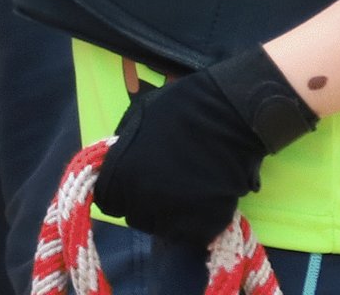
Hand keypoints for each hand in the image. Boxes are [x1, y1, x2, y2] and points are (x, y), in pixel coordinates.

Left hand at [95, 47, 314, 249]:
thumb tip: (118, 163)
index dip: (121, 191)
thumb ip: (123, 147)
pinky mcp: (203, 226)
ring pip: (162, 227)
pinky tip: (204, 196)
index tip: (135, 181)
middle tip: (165, 181)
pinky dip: (196, 220)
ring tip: (186, 187)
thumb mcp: (137, 117)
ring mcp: (172, 216)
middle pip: (135, 216)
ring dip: (170, 214)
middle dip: (145, 202)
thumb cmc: (181, 107)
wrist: (231, 114)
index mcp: (120, 175)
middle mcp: (141, 201)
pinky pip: (191, 232)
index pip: (108, 201)